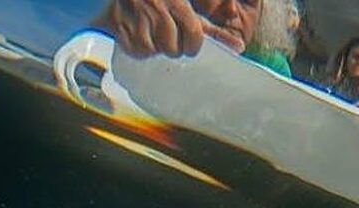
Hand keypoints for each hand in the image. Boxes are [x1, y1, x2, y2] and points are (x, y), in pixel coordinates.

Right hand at [99, 0, 223, 57]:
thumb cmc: (162, 1)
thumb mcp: (188, 8)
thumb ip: (213, 29)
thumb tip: (239, 48)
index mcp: (176, 0)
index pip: (194, 35)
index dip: (193, 45)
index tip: (189, 43)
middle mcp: (156, 7)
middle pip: (174, 49)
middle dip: (173, 46)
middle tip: (166, 34)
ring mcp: (136, 17)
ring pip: (155, 52)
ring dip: (154, 47)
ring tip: (150, 32)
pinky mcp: (119, 26)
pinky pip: (136, 52)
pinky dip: (138, 48)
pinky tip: (137, 34)